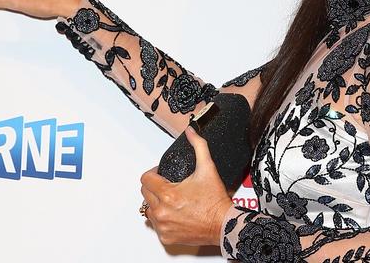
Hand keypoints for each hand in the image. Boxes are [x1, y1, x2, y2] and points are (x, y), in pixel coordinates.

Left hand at [140, 126, 233, 246]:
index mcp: (168, 194)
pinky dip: (163, 219)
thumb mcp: (208, 168)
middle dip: (155, 187)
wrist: (223, 224)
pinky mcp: (166, 237)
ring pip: (148, 209)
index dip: (153, 173)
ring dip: (156, 203)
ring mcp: (163, 226)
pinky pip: (156, 225)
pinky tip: (175, 213)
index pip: (145, 179)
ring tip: (172, 199)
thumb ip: (198, 146)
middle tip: (169, 185)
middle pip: (145, 193)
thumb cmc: (215, 201)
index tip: (162, 174)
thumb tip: (191, 131)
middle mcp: (162, 212)